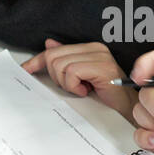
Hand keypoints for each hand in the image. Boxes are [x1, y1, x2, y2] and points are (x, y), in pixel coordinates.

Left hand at [21, 39, 138, 123]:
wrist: (127, 110)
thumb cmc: (106, 98)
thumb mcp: (80, 80)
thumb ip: (67, 62)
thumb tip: (48, 44)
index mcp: (89, 48)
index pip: (54, 50)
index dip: (37, 61)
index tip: (26, 70)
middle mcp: (95, 48)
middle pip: (53, 57)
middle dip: (56, 77)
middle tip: (72, 87)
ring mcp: (100, 56)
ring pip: (60, 65)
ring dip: (67, 84)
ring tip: (81, 90)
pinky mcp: (102, 66)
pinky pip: (72, 72)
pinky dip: (74, 86)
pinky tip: (86, 91)